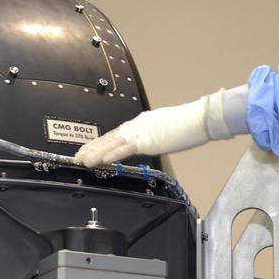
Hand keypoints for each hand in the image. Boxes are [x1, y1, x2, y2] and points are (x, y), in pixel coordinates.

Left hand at [74, 86, 247, 167]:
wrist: (199, 118)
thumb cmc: (189, 123)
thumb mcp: (167, 128)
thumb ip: (155, 134)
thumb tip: (151, 140)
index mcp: (142, 122)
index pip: (117, 133)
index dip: (102, 142)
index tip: (90, 148)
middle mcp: (137, 125)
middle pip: (110, 137)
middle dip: (93, 147)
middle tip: (78, 156)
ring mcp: (141, 132)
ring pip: (112, 143)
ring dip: (96, 152)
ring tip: (82, 160)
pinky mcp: (147, 140)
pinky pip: (124, 149)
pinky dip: (111, 154)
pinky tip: (101, 160)